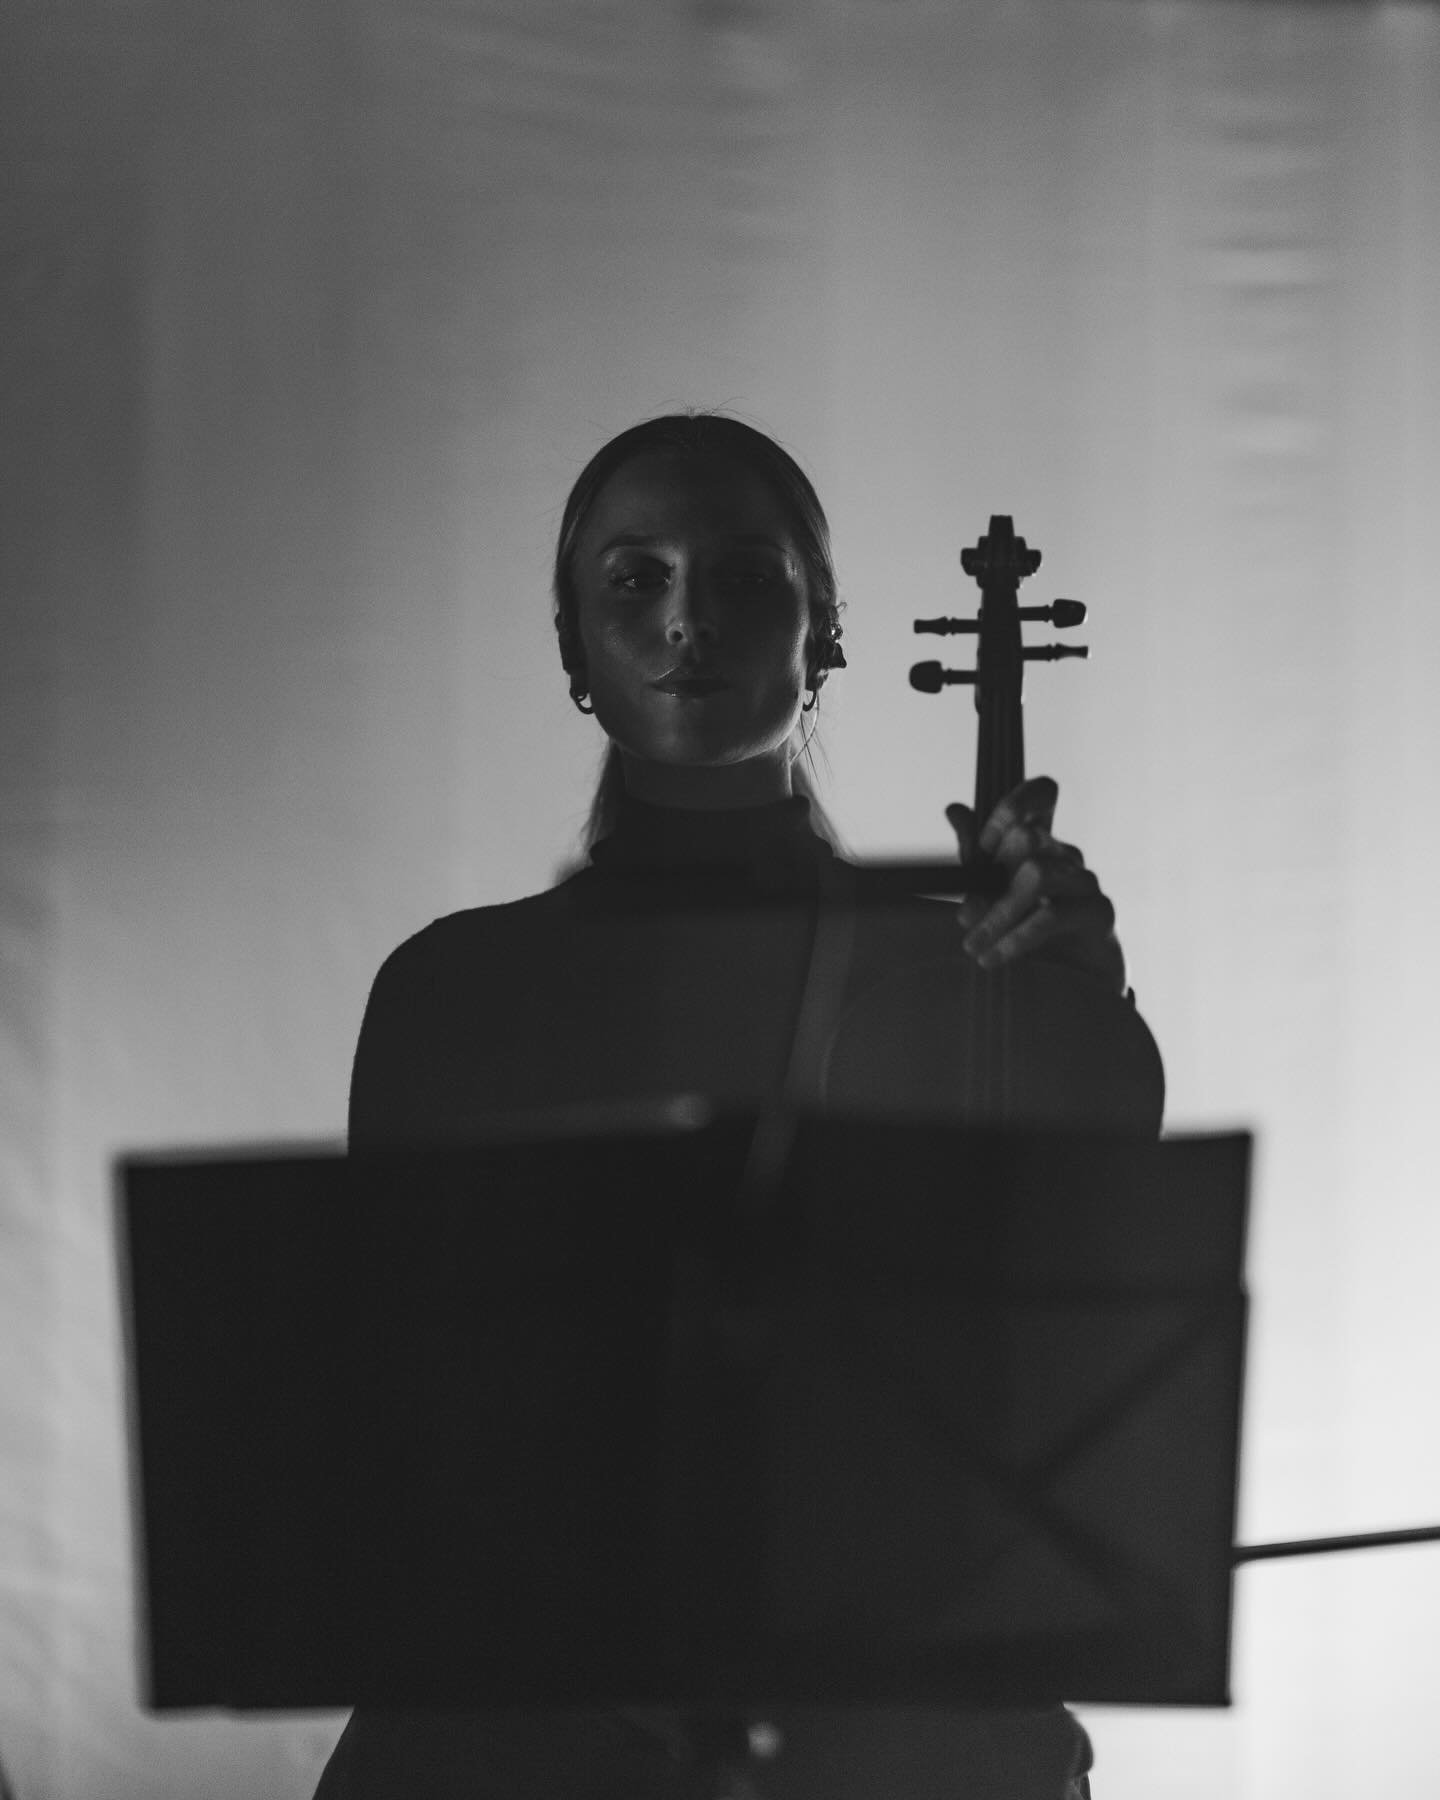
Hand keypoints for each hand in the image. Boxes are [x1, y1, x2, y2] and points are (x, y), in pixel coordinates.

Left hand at [946, 775, 1126, 995]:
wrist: (1065, 985)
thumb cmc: (1026, 931)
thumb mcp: (990, 891)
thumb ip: (974, 854)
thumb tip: (954, 809)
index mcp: (1040, 841)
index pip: (1042, 793)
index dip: (1011, 808)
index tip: (982, 848)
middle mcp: (1065, 855)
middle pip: (1028, 836)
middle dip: (989, 877)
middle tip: (965, 917)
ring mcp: (1084, 881)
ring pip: (1036, 875)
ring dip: (997, 915)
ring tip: (973, 947)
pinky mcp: (1098, 912)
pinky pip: (1052, 915)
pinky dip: (1017, 937)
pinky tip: (994, 957)